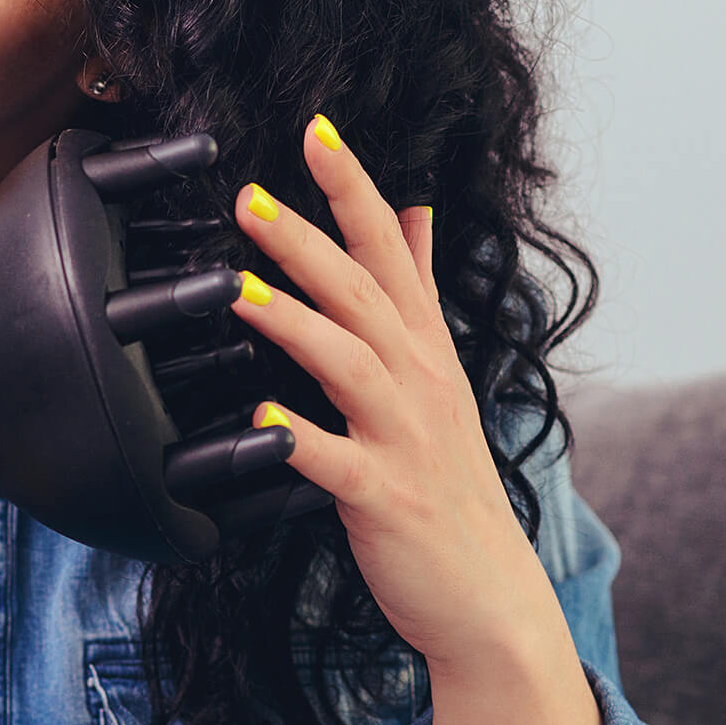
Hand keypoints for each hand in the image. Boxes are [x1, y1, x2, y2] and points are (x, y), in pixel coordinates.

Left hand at [226, 114, 568, 675]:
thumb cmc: (450, 477)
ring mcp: (404, 438)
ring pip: (349, 363)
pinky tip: (258, 421)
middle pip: (362, 292)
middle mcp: (419, 380)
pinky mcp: (385, 497)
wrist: (488, 594)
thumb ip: (419, 289)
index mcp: (425, 346)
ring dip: (293, 322)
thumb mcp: (441, 370)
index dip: (354, 188)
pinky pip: (335, 463)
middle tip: (247, 196)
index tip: (317, 130)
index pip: (391, 247)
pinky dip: (298, 439)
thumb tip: (414, 210)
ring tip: (237, 290)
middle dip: (306, 239)